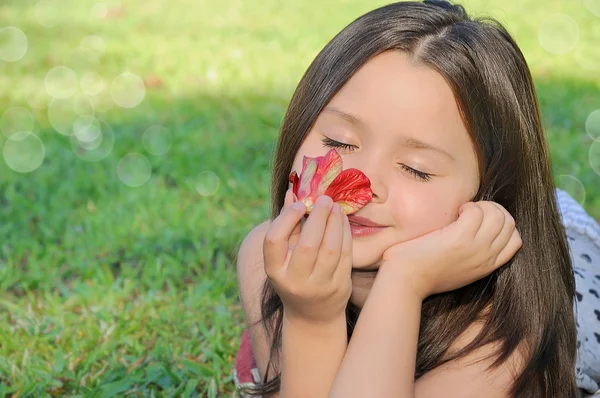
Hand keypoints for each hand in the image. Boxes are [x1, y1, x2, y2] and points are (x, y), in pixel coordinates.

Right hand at [263, 188, 352, 323]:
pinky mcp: (339, 286)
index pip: (274, 241)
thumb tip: (291, 192)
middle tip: (324, 198)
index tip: (299, 205)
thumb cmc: (294, 275)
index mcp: (275, 270)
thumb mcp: (284, 254)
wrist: (312, 315)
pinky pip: (345, 255)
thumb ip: (287, 224)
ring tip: (335, 206)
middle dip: (318, 217)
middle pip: (307, 245)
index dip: (286, 219)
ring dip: (335, 223)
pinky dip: (345, 234)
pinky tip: (343, 219)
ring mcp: (319, 286)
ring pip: (330, 250)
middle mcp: (295, 281)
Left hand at [379, 201, 521, 299]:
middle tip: (471, 211)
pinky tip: (454, 212)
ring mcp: (475, 248)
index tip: (481, 220)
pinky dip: (468, 206)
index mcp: (488, 266)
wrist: (405, 282)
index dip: (502, 223)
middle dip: (493, 209)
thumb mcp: (458, 269)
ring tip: (463, 211)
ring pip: (498, 216)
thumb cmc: (424, 272)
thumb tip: (475, 232)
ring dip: (482, 206)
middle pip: (509, 223)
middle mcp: (486, 258)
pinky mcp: (459, 239)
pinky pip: (477, 212)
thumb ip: (472, 255)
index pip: (515, 240)